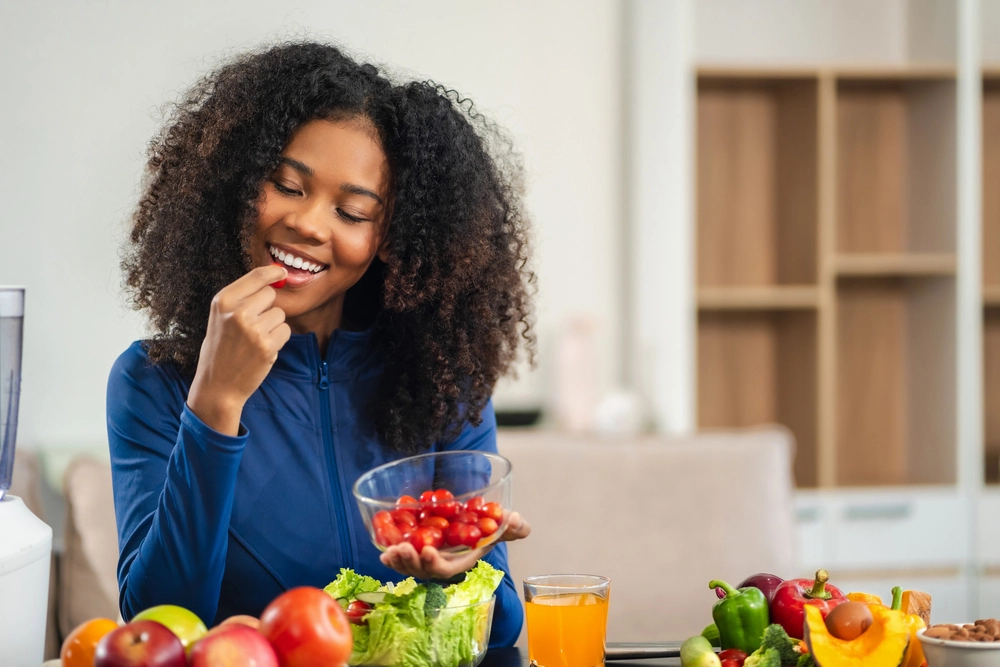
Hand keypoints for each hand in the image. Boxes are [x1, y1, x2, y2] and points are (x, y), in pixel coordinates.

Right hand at [187, 265, 290, 434]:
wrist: (218, 386)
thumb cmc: (220, 349)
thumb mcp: (220, 317)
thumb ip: (242, 298)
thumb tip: (275, 277)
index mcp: (223, 300)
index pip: (256, 276)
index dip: (272, 272)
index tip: (281, 272)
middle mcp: (238, 312)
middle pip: (271, 294)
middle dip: (267, 307)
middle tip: (253, 325)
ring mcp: (253, 329)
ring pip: (280, 314)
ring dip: (273, 326)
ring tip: (254, 340)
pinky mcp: (267, 345)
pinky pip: (285, 331)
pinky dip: (278, 340)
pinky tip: (262, 349)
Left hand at [379, 511, 530, 579]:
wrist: (472, 519)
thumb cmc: (488, 525)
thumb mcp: (502, 523)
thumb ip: (514, 525)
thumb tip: (519, 521)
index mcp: (460, 560)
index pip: (447, 569)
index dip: (436, 564)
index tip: (428, 552)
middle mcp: (442, 563)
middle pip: (424, 570)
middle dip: (412, 563)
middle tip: (405, 549)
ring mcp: (426, 559)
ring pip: (409, 567)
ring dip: (399, 562)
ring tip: (391, 551)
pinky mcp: (415, 550)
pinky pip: (401, 559)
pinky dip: (392, 557)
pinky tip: (384, 549)